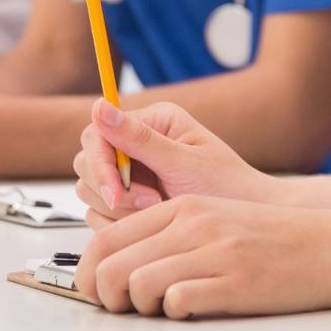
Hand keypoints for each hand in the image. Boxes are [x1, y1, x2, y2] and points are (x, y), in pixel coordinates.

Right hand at [73, 100, 279, 222]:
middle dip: (114, 189)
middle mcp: (137, 143)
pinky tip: (149, 224)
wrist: (244, 219)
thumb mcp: (184, 163)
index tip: (117, 193)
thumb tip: (101, 106)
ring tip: (159, 210)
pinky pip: (100, 214)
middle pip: (87, 163)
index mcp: (153, 122)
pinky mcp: (128, 200)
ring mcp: (131, 173)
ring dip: (119, 209)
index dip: (100, 165)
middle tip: (152, 204)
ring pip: (90, 191)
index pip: (98, 134)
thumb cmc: (226, 186)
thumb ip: (140, 139)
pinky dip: (120, 224)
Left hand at [75, 193, 330, 318]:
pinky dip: (176, 312)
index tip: (94, 290)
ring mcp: (214, 252)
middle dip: (104, 297)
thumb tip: (117, 263)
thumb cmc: (272, 238)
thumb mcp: (215, 218)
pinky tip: (193, 307)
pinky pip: (177, 303)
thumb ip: (168, 233)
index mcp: (184, 208)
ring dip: (139, 307)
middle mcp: (194, 225)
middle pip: (110, 266)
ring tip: (161, 308)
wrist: (329, 245)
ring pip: (137, 285)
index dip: (87, 272)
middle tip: (121, 308)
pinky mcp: (234, 282)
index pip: (105, 238)